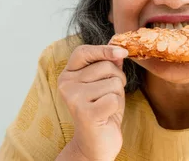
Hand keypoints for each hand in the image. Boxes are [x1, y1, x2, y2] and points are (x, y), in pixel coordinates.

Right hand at [57, 45, 128, 160]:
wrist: (96, 144)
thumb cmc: (102, 111)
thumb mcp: (106, 84)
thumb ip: (108, 64)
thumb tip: (117, 44)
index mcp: (67, 74)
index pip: (83, 51)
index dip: (104, 49)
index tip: (122, 52)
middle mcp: (66, 84)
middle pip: (106, 66)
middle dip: (117, 79)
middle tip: (108, 96)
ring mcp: (73, 98)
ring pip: (113, 82)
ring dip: (118, 95)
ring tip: (106, 107)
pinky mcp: (84, 112)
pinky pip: (114, 98)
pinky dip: (117, 106)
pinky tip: (106, 115)